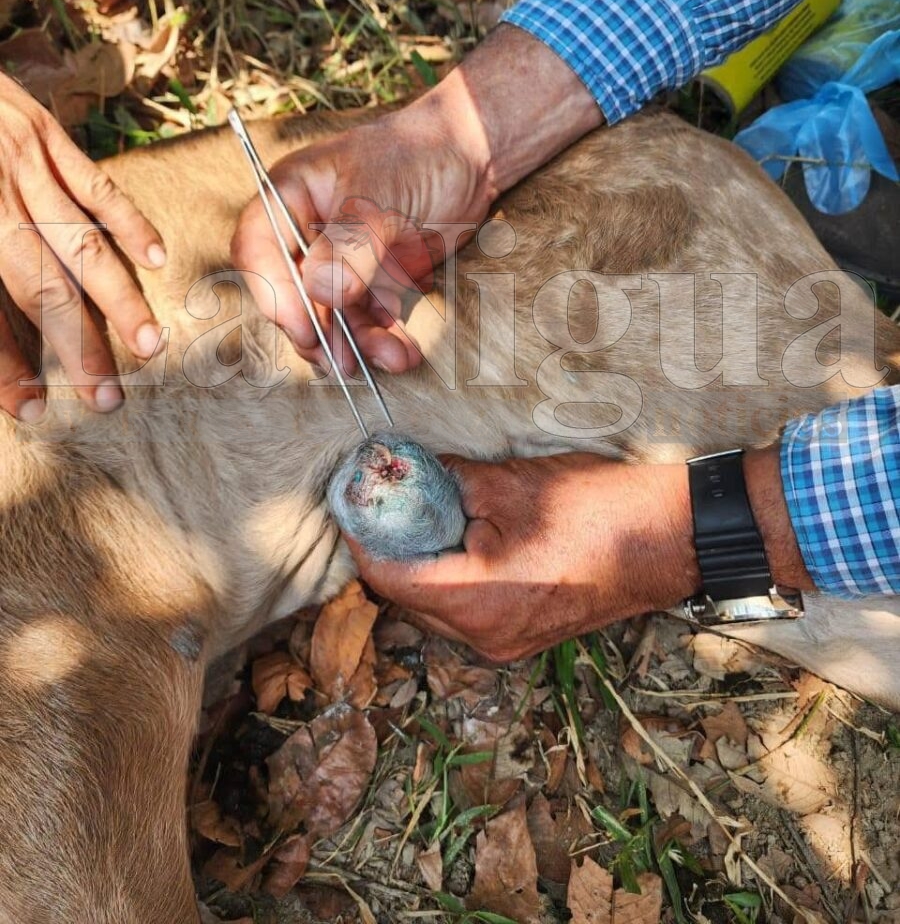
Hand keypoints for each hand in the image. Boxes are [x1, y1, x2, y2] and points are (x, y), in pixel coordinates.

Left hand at [0, 72, 164, 419]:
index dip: (9, 368)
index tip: (35, 409)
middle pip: (45, 288)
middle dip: (79, 347)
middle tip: (110, 396)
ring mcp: (21, 164)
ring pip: (80, 244)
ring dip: (118, 300)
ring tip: (148, 344)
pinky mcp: (41, 133)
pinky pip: (95, 184)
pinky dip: (129, 222)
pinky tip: (153, 258)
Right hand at [231, 26, 602, 372]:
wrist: (472, 155)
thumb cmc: (417, 156)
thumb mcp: (379, 198)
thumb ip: (349, 247)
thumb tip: (320, 294)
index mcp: (290, 196)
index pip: (259, 249)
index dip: (273, 291)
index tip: (302, 325)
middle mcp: (306, 231)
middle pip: (291, 292)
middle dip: (316, 330)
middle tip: (339, 361)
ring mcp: (339, 258)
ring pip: (331, 313)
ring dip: (356, 342)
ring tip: (388, 359)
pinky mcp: (372, 278)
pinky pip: (366, 317)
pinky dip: (382, 337)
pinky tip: (404, 352)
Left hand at [346, 446, 812, 661]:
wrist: (670, 538)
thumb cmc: (597, 507)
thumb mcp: (509, 483)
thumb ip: (445, 480)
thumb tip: (401, 465)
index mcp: (477, 602)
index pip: (389, 576)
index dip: (362, 534)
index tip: (351, 496)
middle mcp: (485, 637)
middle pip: (406, 596)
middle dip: (388, 546)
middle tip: (382, 496)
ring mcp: (506, 641)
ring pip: (434, 605)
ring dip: (420, 560)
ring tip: (419, 508)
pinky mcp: (523, 633)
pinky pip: (464, 609)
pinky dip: (450, 574)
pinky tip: (458, 532)